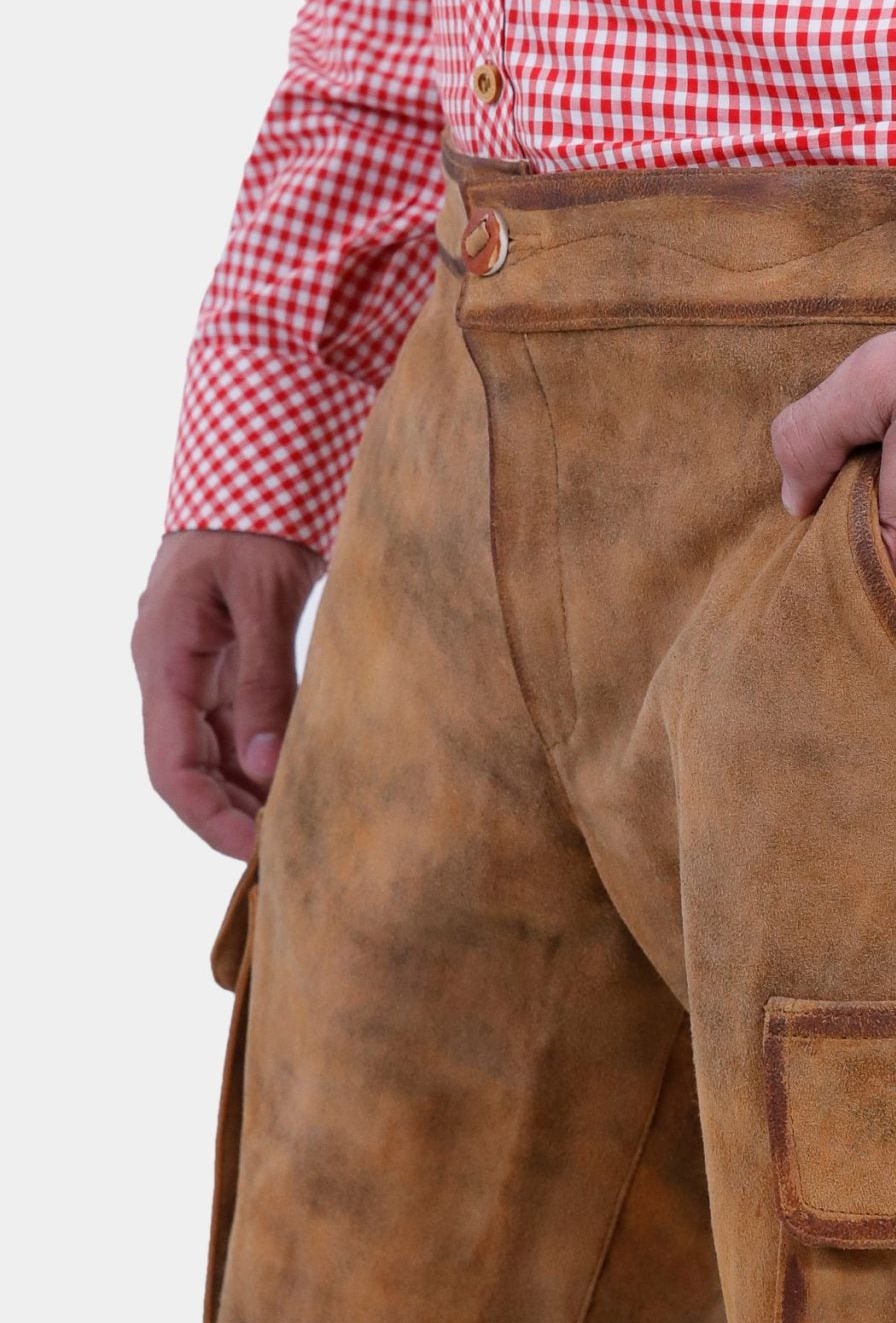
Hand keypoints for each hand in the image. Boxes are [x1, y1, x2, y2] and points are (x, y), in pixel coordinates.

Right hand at [132, 531, 322, 857]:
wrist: (255, 470)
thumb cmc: (255, 521)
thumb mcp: (265, 597)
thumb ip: (265, 682)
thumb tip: (265, 768)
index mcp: (164, 660)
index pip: (171, 768)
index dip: (208, 819)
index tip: (258, 852)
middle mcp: (169, 672)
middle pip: (189, 768)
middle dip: (233, 814)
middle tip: (294, 848)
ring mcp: (192, 668)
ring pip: (213, 751)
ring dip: (250, 790)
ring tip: (304, 821)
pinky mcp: (220, 660)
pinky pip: (234, 724)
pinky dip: (263, 755)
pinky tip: (300, 776)